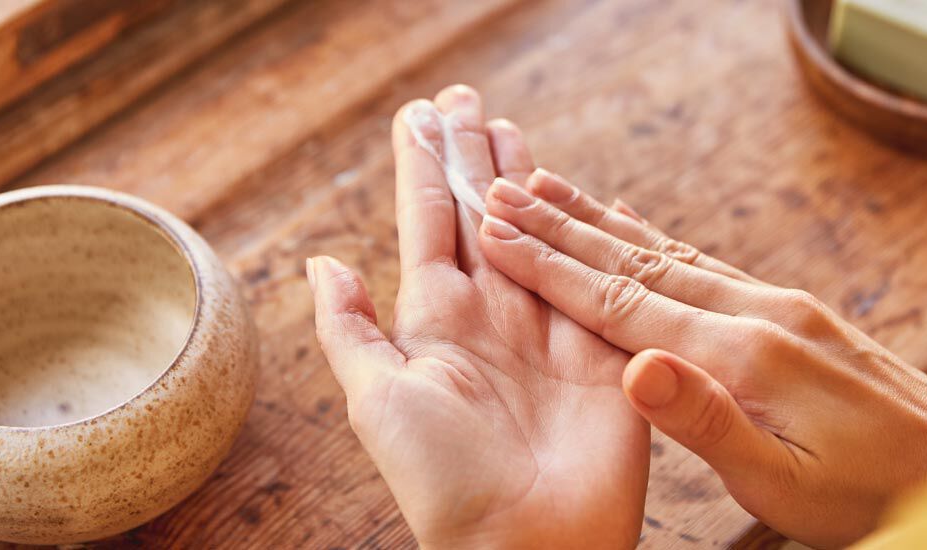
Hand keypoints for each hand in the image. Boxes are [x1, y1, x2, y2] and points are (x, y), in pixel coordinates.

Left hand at [307, 86, 647, 548]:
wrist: (526, 541)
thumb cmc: (441, 480)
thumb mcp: (375, 398)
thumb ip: (349, 329)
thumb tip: (322, 262)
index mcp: (436, 322)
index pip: (429, 223)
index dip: (426, 167)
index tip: (421, 116)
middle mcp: (493, 316)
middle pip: (484, 215)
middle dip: (476, 157)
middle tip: (469, 102)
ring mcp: (551, 328)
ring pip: (538, 232)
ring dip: (526, 179)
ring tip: (513, 126)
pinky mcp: (605, 346)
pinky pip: (598, 275)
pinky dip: (591, 230)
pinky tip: (583, 192)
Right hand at [475, 166, 926, 547]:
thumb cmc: (871, 493)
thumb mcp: (783, 483)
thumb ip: (706, 423)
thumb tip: (636, 365)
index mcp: (743, 355)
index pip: (624, 303)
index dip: (553, 269)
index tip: (496, 233)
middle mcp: (759, 313)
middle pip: (639, 261)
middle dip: (562, 228)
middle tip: (501, 191)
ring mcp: (781, 306)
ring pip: (670, 252)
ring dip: (602, 223)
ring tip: (550, 190)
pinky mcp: (796, 314)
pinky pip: (706, 264)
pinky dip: (655, 240)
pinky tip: (636, 229)